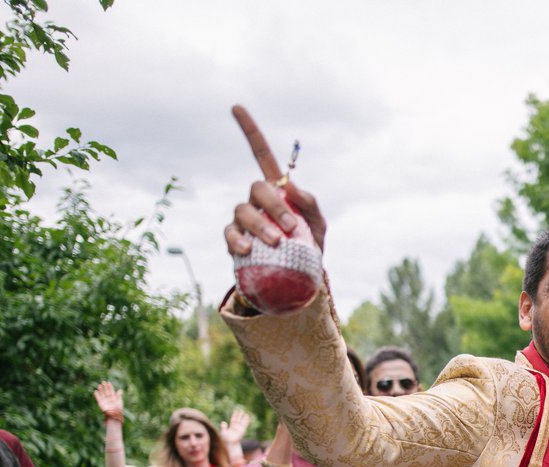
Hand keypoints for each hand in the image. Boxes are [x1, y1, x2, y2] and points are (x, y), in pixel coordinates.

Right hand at [93, 381, 124, 421]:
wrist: (114, 415)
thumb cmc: (118, 409)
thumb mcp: (119, 401)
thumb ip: (118, 396)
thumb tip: (120, 390)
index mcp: (114, 397)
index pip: (111, 390)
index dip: (110, 386)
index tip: (108, 382)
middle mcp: (108, 398)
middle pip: (106, 391)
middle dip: (104, 387)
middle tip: (103, 381)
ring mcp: (105, 400)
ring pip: (102, 394)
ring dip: (100, 390)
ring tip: (99, 385)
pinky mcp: (101, 403)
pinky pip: (98, 398)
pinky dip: (97, 395)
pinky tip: (95, 391)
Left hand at [220, 409, 251, 447]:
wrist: (231, 443)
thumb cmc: (227, 439)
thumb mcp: (223, 432)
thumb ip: (223, 427)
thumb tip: (223, 422)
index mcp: (231, 427)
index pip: (233, 420)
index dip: (234, 415)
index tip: (236, 411)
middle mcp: (236, 427)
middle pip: (238, 420)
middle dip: (239, 415)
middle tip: (241, 410)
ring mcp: (240, 428)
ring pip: (242, 421)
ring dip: (243, 417)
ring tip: (245, 412)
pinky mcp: (242, 429)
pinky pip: (245, 424)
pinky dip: (246, 420)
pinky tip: (247, 416)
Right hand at [224, 105, 326, 256]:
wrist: (298, 277)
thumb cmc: (309, 245)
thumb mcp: (318, 224)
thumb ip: (310, 203)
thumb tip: (290, 187)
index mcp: (276, 189)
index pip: (261, 155)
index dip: (250, 131)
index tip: (236, 107)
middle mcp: (257, 200)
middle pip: (257, 188)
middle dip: (274, 205)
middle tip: (290, 228)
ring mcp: (244, 219)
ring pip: (242, 210)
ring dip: (258, 225)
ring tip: (275, 242)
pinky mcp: (235, 240)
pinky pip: (230, 234)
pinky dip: (237, 240)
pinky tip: (247, 249)